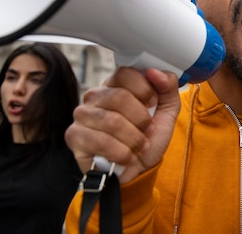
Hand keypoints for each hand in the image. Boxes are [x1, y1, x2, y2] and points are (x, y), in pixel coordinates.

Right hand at [65, 67, 180, 183]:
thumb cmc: (149, 137)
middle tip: (148, 130)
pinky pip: (101, 142)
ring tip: (140, 146)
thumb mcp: (167, 110)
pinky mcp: (74, 136)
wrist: (139, 169)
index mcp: (116, 84)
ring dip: (134, 139)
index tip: (152, 103)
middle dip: (141, 119)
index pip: (124, 74)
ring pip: (112, 121)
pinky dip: (122, 153)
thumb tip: (156, 71)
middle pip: (119, 97)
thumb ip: (167, 87)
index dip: (144, 89)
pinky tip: (127, 157)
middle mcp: (95, 96)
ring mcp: (82, 115)